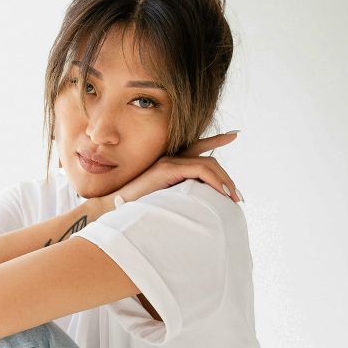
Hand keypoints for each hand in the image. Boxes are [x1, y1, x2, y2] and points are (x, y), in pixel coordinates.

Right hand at [95, 131, 241, 214]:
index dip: (214, 141)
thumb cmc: (132, 211)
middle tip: (237, 196)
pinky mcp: (166, 168)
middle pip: (207, 160)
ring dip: (224, 182)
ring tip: (233, 199)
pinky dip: (214, 181)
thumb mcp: (160, 202)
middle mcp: (169, 159)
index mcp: (168, 165)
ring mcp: (167, 162)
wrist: (110, 210)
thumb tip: (195, 210)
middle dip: (225, 177)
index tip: (232, 135)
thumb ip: (175, 198)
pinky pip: (200, 169)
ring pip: (207, 165)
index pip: (196, 149)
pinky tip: (222, 193)